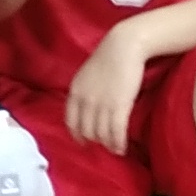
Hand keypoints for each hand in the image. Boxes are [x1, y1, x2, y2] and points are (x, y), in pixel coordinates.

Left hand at [62, 27, 152, 155]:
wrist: (124, 46)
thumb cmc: (108, 56)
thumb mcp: (87, 74)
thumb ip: (84, 91)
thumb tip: (88, 108)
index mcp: (75, 91)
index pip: (71, 121)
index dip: (77, 135)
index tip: (83, 142)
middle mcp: (85, 100)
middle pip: (86, 130)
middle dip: (95, 141)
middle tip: (103, 145)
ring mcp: (102, 104)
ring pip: (102, 134)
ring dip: (108, 145)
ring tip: (115, 149)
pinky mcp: (119, 106)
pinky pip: (116, 132)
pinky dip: (118, 143)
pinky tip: (122, 148)